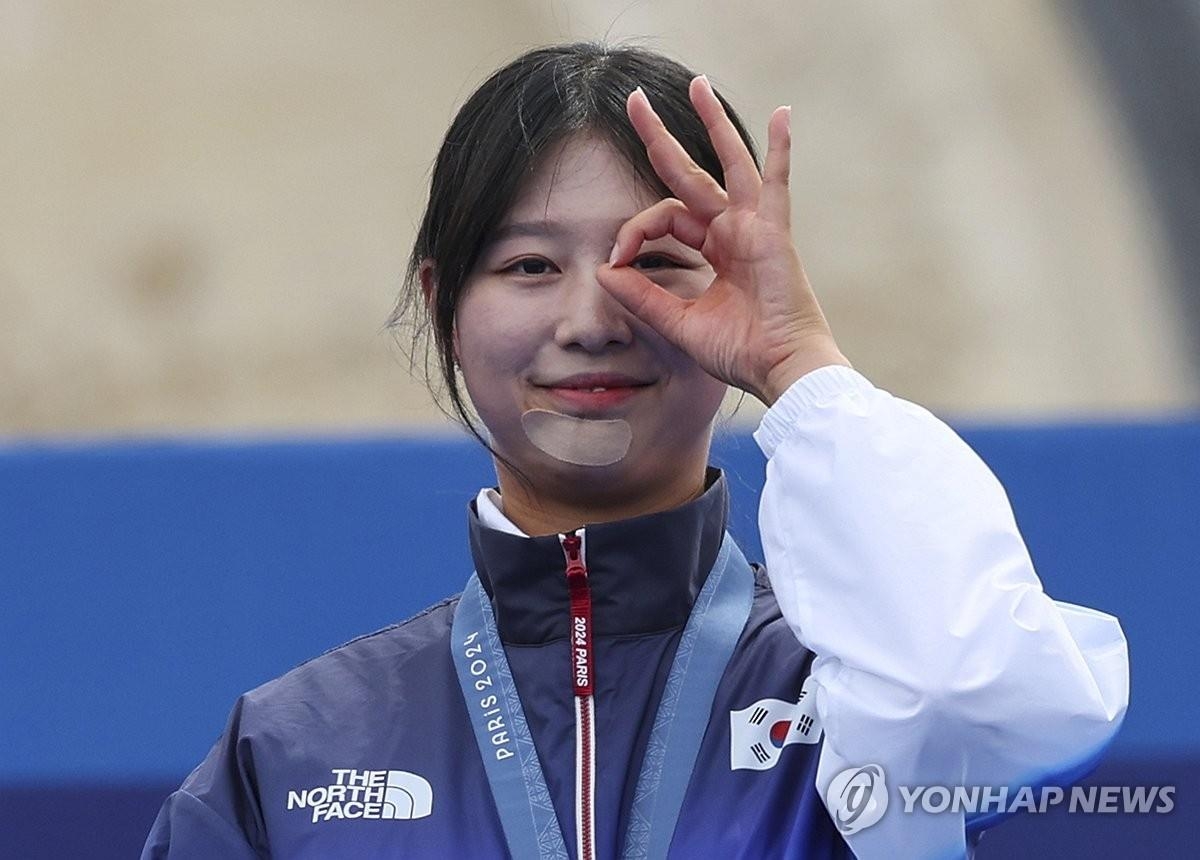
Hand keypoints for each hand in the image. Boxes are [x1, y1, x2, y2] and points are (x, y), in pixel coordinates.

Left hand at [596, 76, 849, 405]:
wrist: (778, 369)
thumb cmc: (738, 351)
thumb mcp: (678, 322)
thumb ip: (642, 295)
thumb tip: (603, 270)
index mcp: (712, 250)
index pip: (663, 218)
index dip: (635, 230)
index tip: (618, 257)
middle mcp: (731, 231)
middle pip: (688, 174)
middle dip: (659, 137)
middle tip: (634, 101)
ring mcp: (753, 226)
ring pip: (728, 163)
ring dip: (711, 122)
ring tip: (696, 83)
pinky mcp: (772, 231)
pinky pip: (776, 183)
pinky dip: (780, 149)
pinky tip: (783, 114)